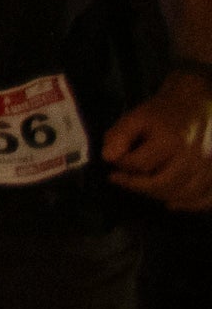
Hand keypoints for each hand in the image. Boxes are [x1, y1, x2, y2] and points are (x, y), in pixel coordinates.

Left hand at [101, 75, 211, 210]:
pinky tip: (172, 203)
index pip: (139, 165)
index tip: (114, 162)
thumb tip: (108, 158)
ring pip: (182, 194)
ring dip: (157, 195)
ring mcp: (209, 168)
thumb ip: (119, 136)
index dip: (121, 165)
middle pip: (161, 185)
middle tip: (122, 179)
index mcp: (171, 141)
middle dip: (136, 185)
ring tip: (143, 186)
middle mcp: (194, 157)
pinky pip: (206, 199)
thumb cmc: (162, 113)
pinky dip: (189, 204)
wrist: (196, 103)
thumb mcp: (135, 117)